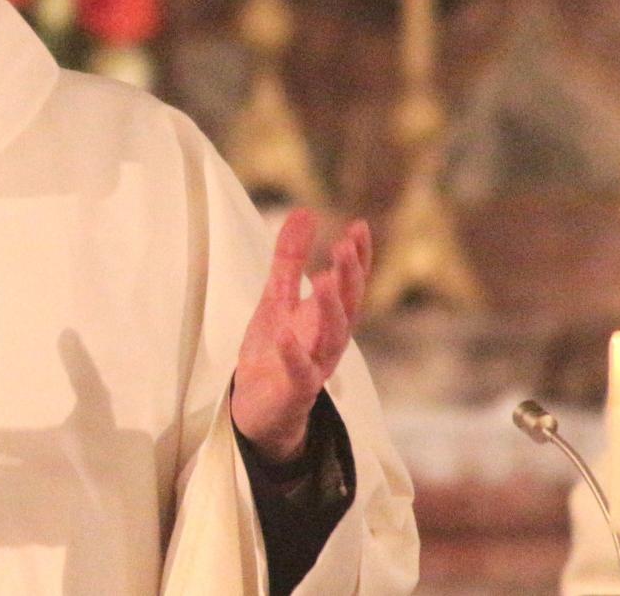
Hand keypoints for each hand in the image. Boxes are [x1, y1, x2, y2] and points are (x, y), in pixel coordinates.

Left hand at [230, 209, 370, 463]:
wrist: (258, 407)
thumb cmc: (275, 348)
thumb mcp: (278, 296)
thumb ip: (290, 258)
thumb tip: (304, 211)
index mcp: (328, 317)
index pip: (351, 284)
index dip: (359, 257)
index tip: (360, 226)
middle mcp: (330, 340)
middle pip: (348, 306)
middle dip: (350, 276)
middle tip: (346, 245)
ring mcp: (315, 365)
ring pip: (332, 337)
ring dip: (330, 308)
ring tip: (325, 277)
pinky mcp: (295, 390)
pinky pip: (299, 373)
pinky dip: (294, 354)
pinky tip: (286, 334)